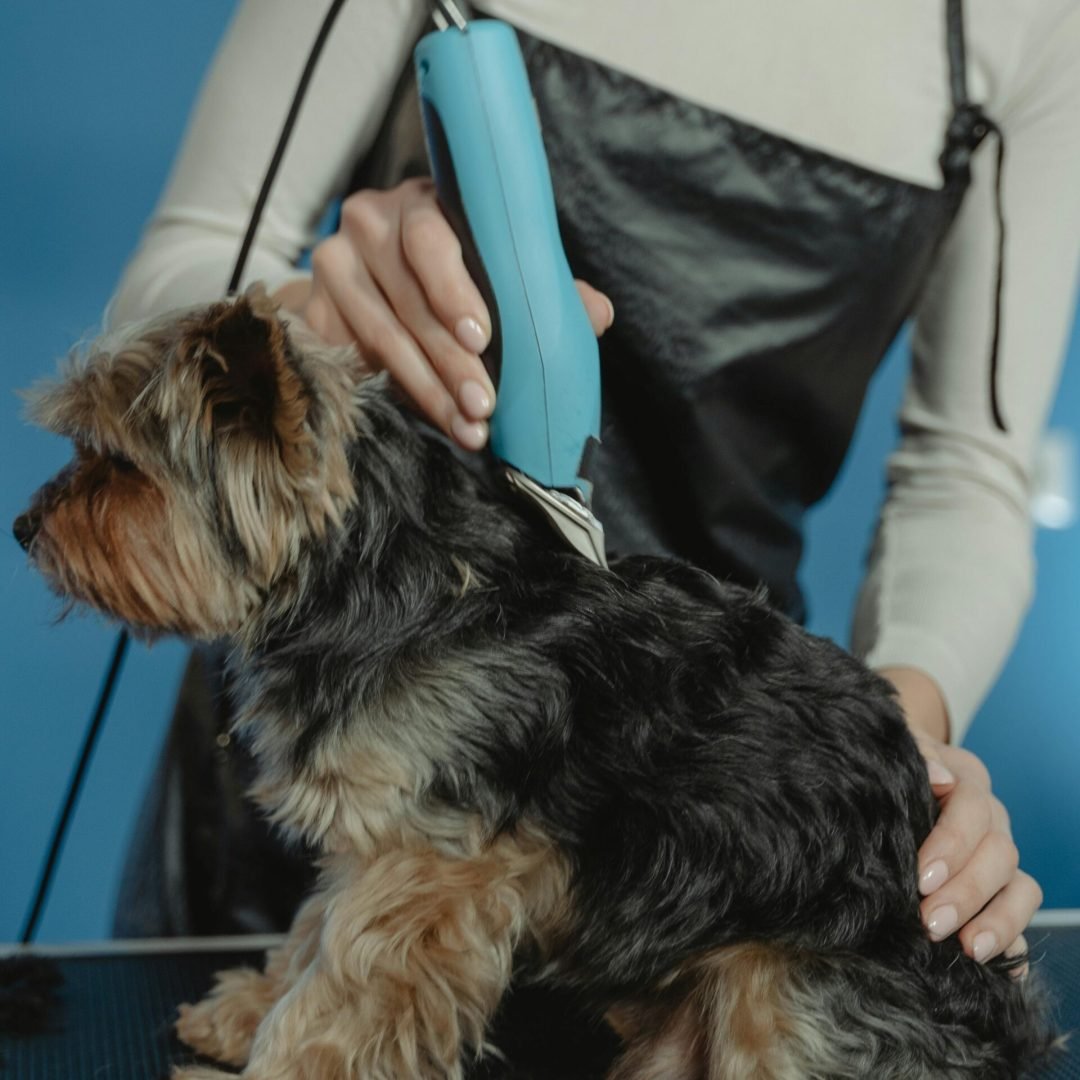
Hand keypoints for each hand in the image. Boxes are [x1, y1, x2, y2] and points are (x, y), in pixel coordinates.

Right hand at [274, 178, 613, 448]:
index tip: (482, 339)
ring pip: (382, 338)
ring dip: (428, 390)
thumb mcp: (495, 270)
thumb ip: (542, 289)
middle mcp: (369, 223)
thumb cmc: (451, 274)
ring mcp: (333, 265)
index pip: (431, 240)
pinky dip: (394, 396)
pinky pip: (352, 360)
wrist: (368, 285)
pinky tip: (427, 422)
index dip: (455, 291)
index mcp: (423, 203)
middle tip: (485, 406)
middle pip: (410, 301)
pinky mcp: (313, 310)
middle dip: (452, 363)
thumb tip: (598, 316)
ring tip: (467, 427)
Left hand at [879, 667, 1041, 971]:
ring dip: (997, 922)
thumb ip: (917, 754)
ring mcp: (999, 856)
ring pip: (1019, 888)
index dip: (952, 844)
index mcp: (966, 780)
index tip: (922, 877)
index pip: (974, 809)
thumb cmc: (888, 763)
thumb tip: (940, 776)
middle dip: (966, 893)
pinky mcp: (1000, 889)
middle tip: (930, 922)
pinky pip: (1018, 916)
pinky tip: (998, 969)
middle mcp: (991, 819)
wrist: (887, 772)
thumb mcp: (895, 748)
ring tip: (968, 949)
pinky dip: (1012, 942)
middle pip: (999, 854)